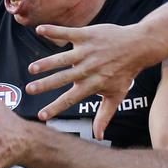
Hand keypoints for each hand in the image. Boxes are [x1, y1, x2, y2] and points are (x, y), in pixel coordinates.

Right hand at [26, 24, 150, 139]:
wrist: (138, 46)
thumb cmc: (125, 73)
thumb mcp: (116, 96)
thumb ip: (104, 115)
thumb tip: (98, 136)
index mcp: (92, 84)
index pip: (71, 99)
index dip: (56, 107)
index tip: (42, 116)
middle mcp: (88, 69)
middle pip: (63, 78)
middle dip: (46, 84)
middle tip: (30, 90)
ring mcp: (87, 51)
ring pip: (63, 58)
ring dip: (47, 63)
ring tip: (32, 68)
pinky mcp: (86, 35)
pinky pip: (67, 33)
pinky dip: (54, 31)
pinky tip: (39, 30)